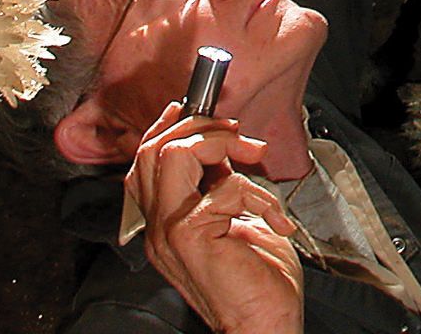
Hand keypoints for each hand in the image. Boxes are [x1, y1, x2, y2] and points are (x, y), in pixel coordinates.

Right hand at [127, 103, 303, 333]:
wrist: (263, 325)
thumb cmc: (257, 279)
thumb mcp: (235, 218)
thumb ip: (219, 185)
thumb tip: (222, 147)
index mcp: (162, 223)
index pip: (143, 161)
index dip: (167, 127)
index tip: (196, 108)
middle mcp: (157, 227)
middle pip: (153, 149)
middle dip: (199, 125)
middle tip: (236, 133)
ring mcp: (169, 231)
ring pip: (173, 155)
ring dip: (220, 143)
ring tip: (252, 156)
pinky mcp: (191, 234)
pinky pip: (225, 186)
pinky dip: (260, 193)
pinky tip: (277, 219)